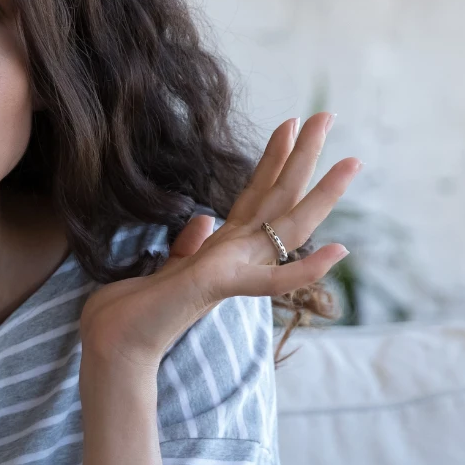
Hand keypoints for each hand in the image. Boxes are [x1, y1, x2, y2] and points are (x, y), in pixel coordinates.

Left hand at [79, 112, 360, 369]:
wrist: (113, 350)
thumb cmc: (131, 314)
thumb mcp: (160, 268)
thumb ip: (188, 246)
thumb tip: (204, 219)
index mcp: (220, 250)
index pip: (254, 195)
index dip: (272, 160)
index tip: (290, 124)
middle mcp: (234, 257)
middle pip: (278, 197)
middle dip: (303, 156)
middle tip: (327, 114)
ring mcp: (232, 272)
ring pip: (287, 226)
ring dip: (321, 195)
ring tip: (351, 161)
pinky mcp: (218, 288)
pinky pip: (269, 279)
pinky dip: (303, 269)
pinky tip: (337, 251)